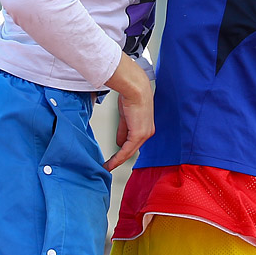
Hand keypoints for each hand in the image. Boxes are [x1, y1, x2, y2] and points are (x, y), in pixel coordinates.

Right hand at [103, 53, 153, 170]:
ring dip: (117, 160)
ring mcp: (144, 134)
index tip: (115, 157)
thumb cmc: (131, 94)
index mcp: (146, 126)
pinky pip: (126, 150)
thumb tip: (119, 141)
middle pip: (131, 149)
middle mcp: (147, 132)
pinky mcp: (139, 134)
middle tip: (109, 165)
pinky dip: (117, 158)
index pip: (133, 142)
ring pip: (129, 152)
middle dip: (119, 158)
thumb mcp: (125, 115)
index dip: (123, 150)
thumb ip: (123, 129)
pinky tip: (111, 163)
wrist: (135, 88)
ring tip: (107, 166)